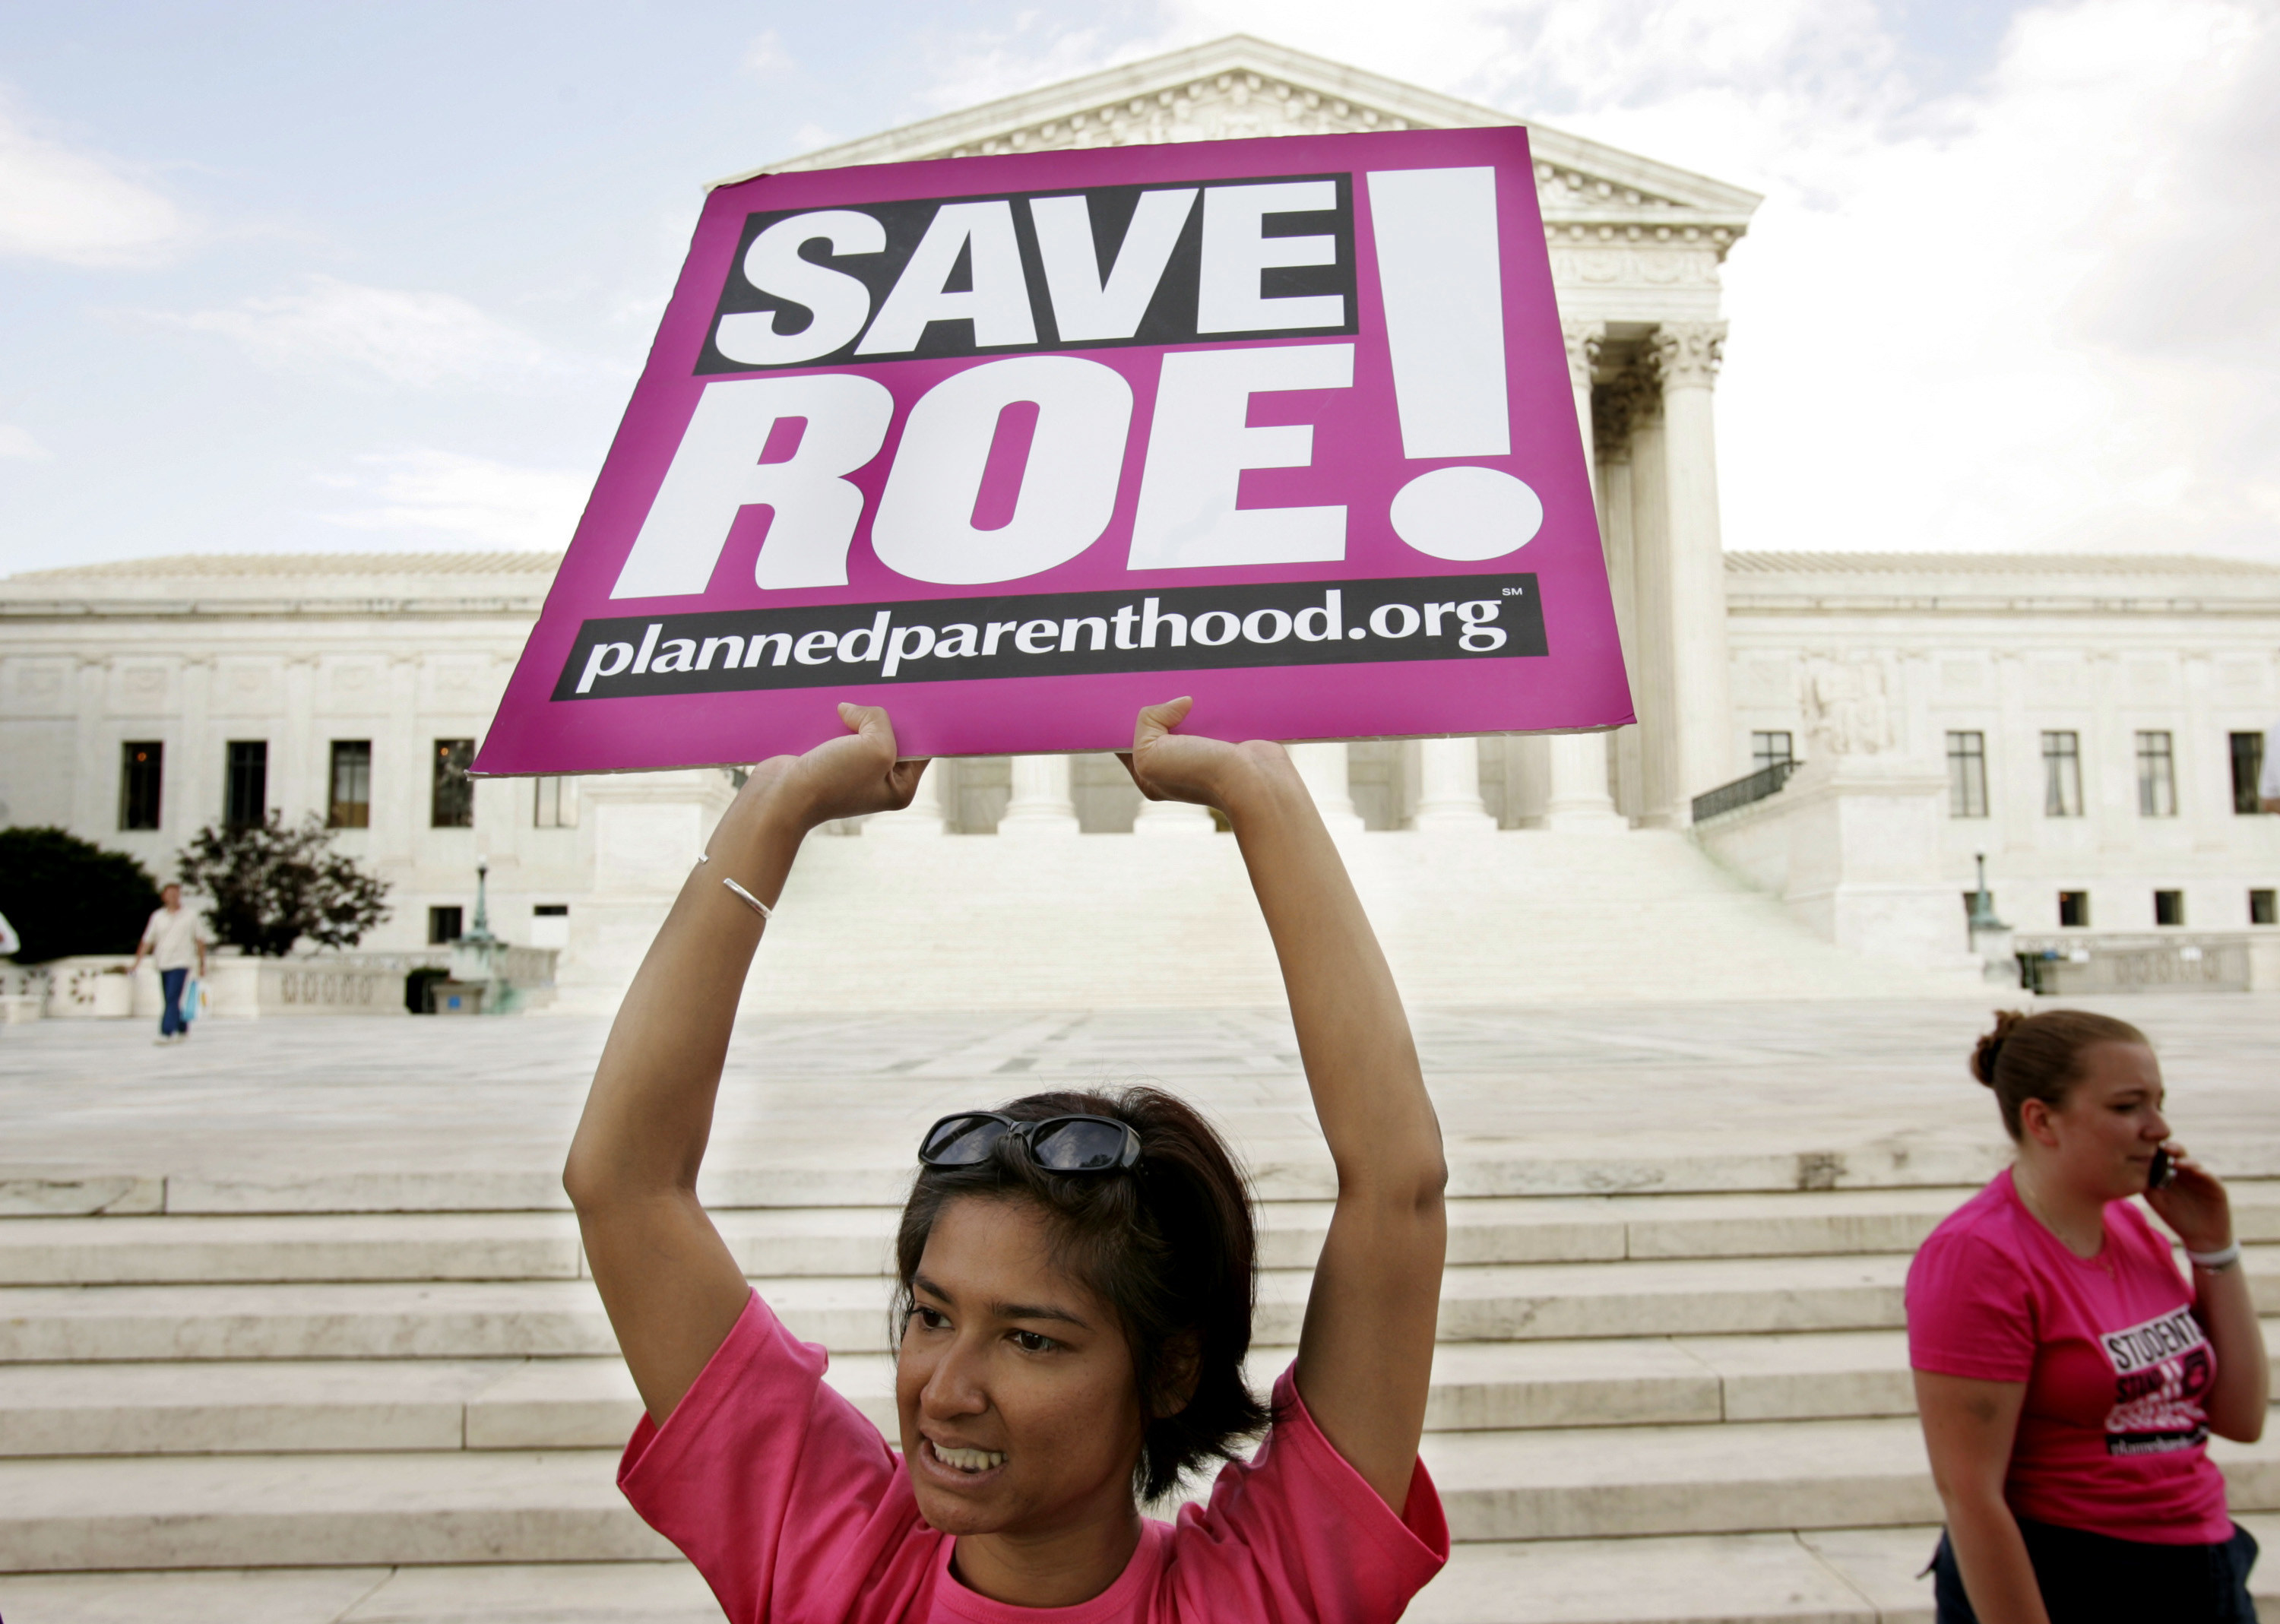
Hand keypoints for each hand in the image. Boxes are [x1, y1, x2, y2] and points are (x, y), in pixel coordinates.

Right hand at [741, 703, 927, 831]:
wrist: (781, 797)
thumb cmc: (832, 783)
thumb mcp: (875, 748)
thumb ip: (878, 720)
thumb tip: (852, 710)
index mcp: (899, 787)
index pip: (918, 747)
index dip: (913, 723)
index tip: (908, 697)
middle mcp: (877, 780)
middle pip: (888, 735)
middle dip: (880, 717)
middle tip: (875, 694)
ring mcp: (850, 771)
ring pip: (859, 731)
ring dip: (853, 717)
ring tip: (848, 704)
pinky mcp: (826, 761)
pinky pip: (836, 732)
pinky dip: (832, 721)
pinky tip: (829, 708)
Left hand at [1117, 697, 1281, 813]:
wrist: (1255, 780)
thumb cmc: (1200, 775)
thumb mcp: (1151, 754)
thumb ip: (1147, 722)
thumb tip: (1180, 703)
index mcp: (1150, 775)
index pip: (1130, 743)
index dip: (1127, 721)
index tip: (1128, 697)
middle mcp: (1175, 765)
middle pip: (1158, 726)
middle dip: (1158, 707)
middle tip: (1158, 684)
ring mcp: (1201, 752)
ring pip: (1186, 718)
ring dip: (1186, 703)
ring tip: (1185, 685)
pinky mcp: (1225, 740)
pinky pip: (1211, 715)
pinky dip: (1210, 703)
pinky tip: (1207, 689)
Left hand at [2147, 1142, 2233, 1253]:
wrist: (2201, 1237)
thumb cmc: (2176, 1217)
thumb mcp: (2158, 1200)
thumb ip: (2147, 1185)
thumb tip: (2129, 1170)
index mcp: (2170, 1171)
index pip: (2161, 1154)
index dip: (2153, 1147)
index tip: (2141, 1142)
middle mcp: (2185, 1170)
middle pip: (2176, 1153)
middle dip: (2168, 1148)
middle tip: (2159, 1146)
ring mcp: (2201, 1176)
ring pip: (2191, 1162)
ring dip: (2183, 1159)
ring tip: (2174, 1160)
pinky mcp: (2215, 1185)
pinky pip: (2208, 1176)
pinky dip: (2200, 1172)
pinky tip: (2192, 1171)